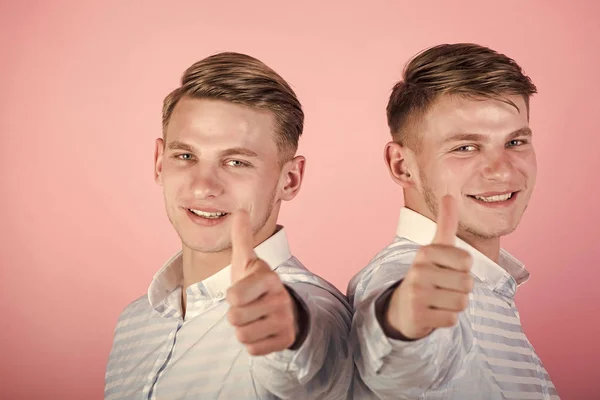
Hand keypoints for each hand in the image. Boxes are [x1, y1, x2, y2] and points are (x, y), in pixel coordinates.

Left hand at [226, 210, 297, 355]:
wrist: (280, 306)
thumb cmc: (255, 282)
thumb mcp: (246, 261)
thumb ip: (242, 237)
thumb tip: (240, 211)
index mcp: (268, 278)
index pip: (234, 297)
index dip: (231, 295)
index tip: (241, 290)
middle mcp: (280, 299)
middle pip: (235, 318)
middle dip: (235, 314)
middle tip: (247, 306)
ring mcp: (285, 320)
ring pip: (243, 336)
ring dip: (243, 329)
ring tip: (253, 318)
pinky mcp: (285, 339)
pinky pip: (254, 350)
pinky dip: (253, 343)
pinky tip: (261, 330)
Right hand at [384, 195, 473, 339]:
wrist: (402, 308)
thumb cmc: (426, 275)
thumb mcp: (435, 249)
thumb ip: (445, 223)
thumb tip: (449, 195)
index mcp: (425, 252)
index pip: (466, 260)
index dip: (463, 268)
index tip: (446, 269)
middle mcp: (418, 271)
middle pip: (467, 283)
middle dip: (461, 288)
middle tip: (442, 287)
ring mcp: (416, 294)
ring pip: (462, 302)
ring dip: (455, 304)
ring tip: (438, 300)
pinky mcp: (418, 316)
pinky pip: (452, 319)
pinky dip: (446, 318)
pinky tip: (433, 313)